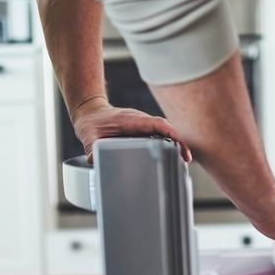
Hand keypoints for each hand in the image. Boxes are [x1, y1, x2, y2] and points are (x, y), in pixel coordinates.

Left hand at [71, 96, 191, 163]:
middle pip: (166, 128)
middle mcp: (141, 121)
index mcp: (131, 120)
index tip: (179, 145)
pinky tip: (173, 156)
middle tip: (186, 159)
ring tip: (184, 160)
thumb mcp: (88, 136)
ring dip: (176, 143)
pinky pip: (160, 135)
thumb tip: (94, 161)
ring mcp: (143, 125)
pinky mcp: (143, 130)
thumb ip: (91, 149)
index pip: (157, 124)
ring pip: (165, 132)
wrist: (91, 113)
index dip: (171, 133)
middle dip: (179, 141)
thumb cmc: (92, 123)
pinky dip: (169, 144)